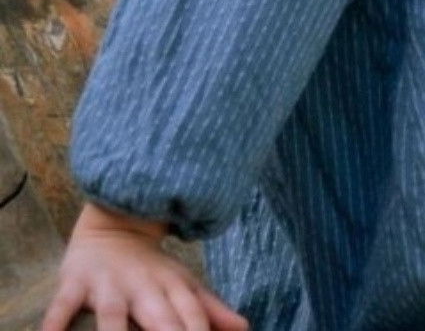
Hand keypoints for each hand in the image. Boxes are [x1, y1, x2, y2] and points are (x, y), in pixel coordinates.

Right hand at [39, 203, 247, 330]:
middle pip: (159, 319)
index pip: (192, 317)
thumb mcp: (184, 285)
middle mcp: (143, 288)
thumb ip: (210, 309)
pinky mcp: (74, 284)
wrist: (114, 228)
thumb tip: (244, 328)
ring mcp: (108, 285)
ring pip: (112, 315)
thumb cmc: (152, 270)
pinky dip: (56, 322)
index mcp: (173, 288)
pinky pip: (62, 306)